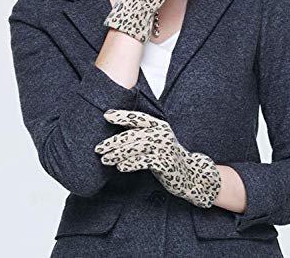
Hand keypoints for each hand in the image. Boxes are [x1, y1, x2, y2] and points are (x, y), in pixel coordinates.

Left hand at [94, 109, 221, 208]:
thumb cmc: (167, 157)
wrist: (190, 174)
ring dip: (118, 153)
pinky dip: (130, 164)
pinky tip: (120, 167)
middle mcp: (162, 133)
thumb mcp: (156, 141)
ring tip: (105, 159)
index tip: (106, 115)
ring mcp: (164, 148)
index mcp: (159, 125)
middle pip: (133, 134)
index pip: (138, 117)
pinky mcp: (165, 163)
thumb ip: (141, 134)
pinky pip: (144, 161)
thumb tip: (117, 128)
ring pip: (136, 147)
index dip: (122, 115)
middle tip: (98, 148)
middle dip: (113, 141)